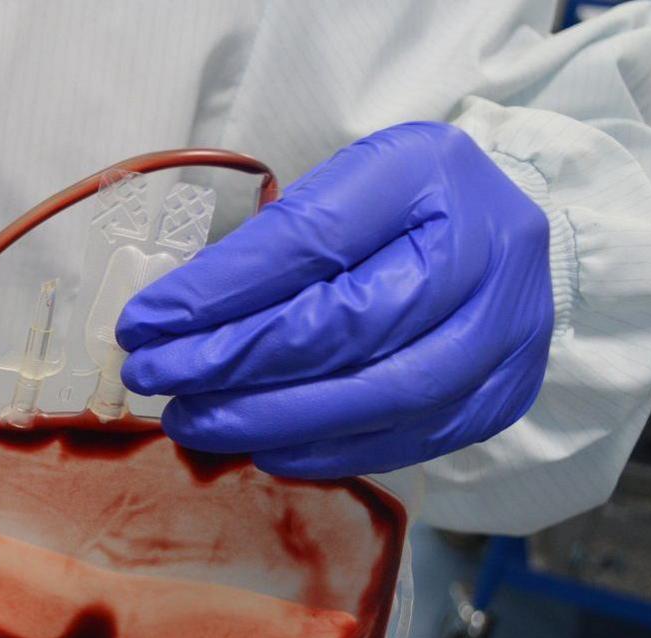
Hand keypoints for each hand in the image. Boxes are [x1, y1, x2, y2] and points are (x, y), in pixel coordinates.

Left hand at [116, 121, 552, 478]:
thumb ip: (268, 246)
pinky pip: (407, 439)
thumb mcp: (334, 190)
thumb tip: (171, 322)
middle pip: (345, 324)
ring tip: (194, 421)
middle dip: (232, 361)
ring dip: (269, 418)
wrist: (506, 236)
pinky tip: (262, 448)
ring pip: (379, 394)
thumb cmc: (400, 210)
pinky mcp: (504, 394)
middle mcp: (485, 249)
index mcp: (428, 172)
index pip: (310, 242)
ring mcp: (506, 329)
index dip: (217, 291)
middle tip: (157, 377)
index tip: (143, 323)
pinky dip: (324, 451)